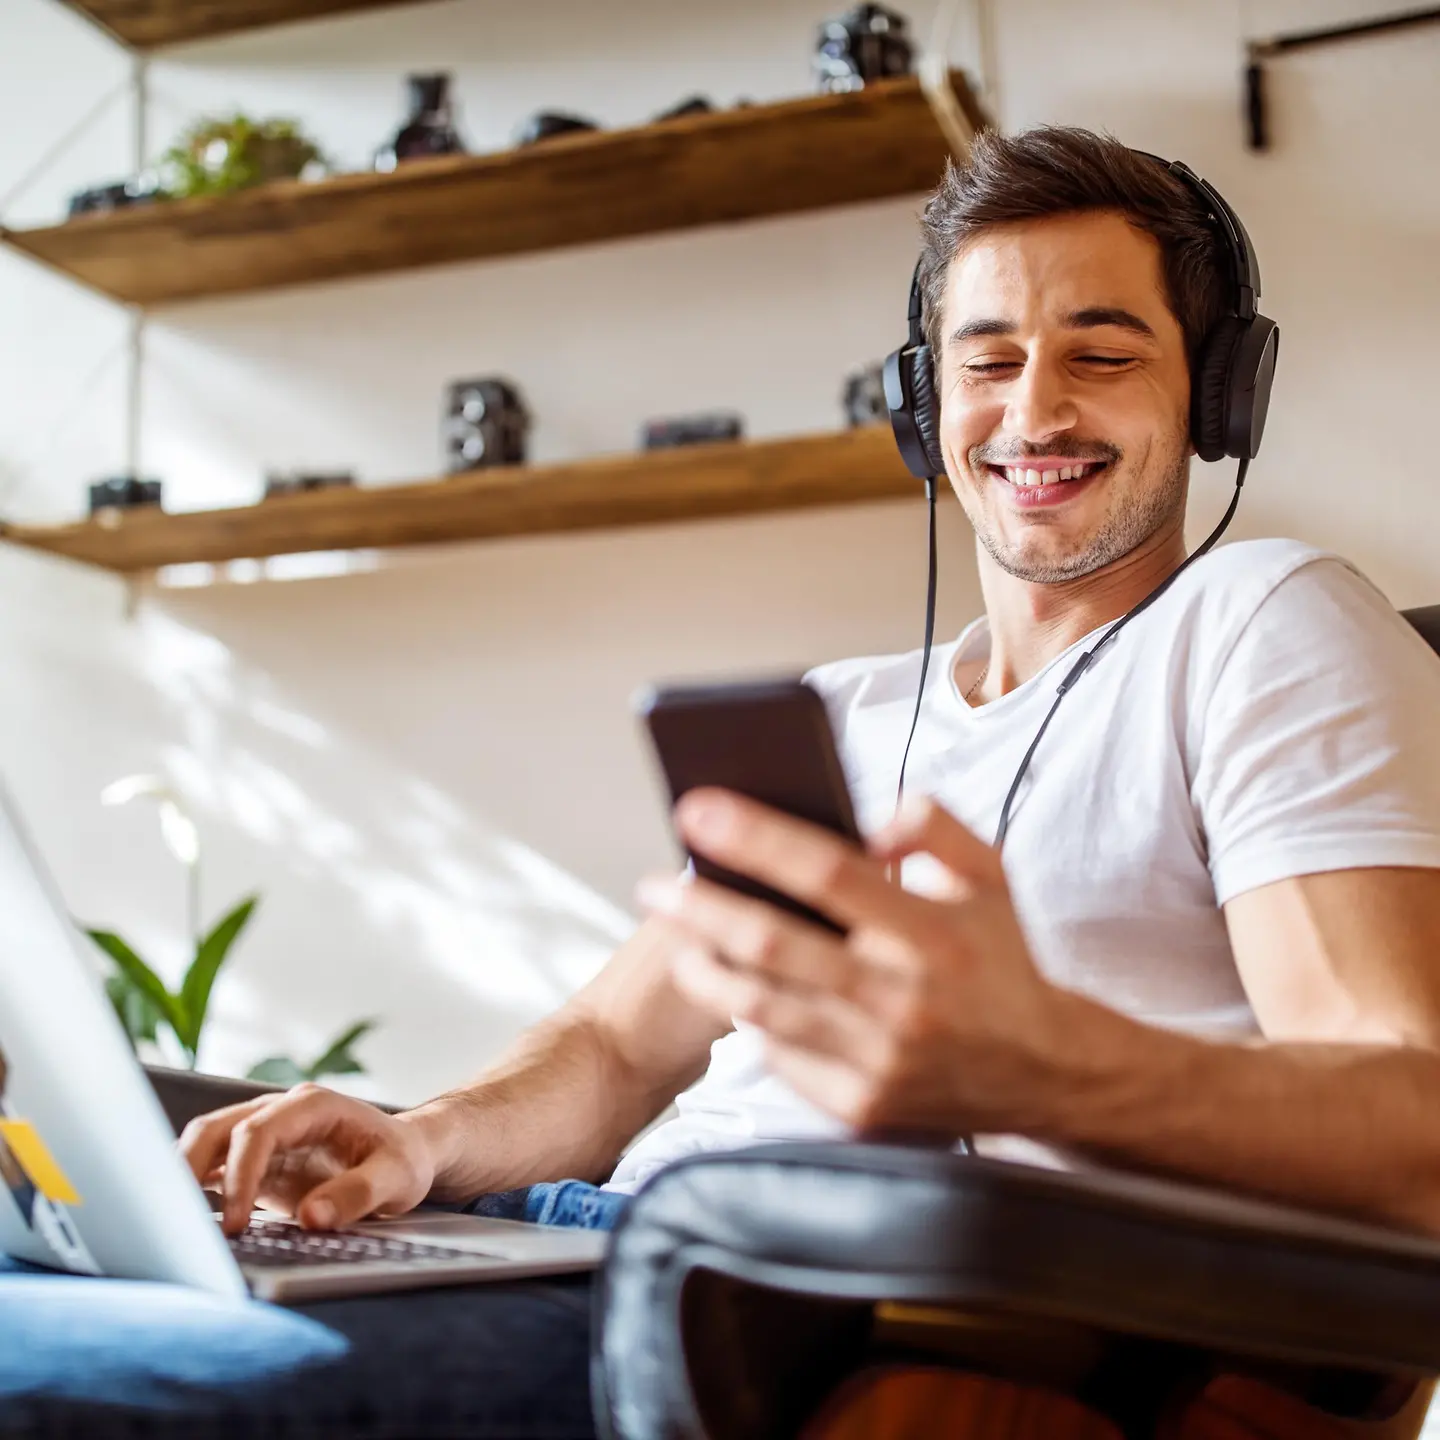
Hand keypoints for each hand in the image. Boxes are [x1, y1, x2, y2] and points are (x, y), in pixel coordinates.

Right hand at [180, 1083, 436, 1235]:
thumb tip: (312, 1219)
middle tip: (177, 1223)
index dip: (240, 1176)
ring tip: (170, 1226)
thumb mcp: (397, 1177)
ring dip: (182, 1180)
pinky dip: (193, 1192)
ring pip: (204, 1146)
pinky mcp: (256, 1163)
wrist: (406, 1155)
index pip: (257, 1132)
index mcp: (313, 1106)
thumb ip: (358, 1195)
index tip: (235, 1224)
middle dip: (187, 1171)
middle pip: (215, 1130)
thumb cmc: (403, 1160)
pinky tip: (183, 1224)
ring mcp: (264, 1135)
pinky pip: (213, 1170)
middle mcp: (281, 1113)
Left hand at [637, 790, 1066, 1137]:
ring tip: (678, 940)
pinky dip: (751, 1020)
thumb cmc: (1002, 963)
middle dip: (699, 907)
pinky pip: (782, 1056)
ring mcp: (878, 1060)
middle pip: (772, 943)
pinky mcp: (860, 1106)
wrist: (1046, 1073)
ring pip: (762, 1006)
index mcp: (931, 932)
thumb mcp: (990, 876)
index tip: (697, 809)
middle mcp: (901, 998)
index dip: (755, 837)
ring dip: (705, 968)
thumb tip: (868, 820)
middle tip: (655, 885)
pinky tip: (734, 992)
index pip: (826, 871)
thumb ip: (935, 828)